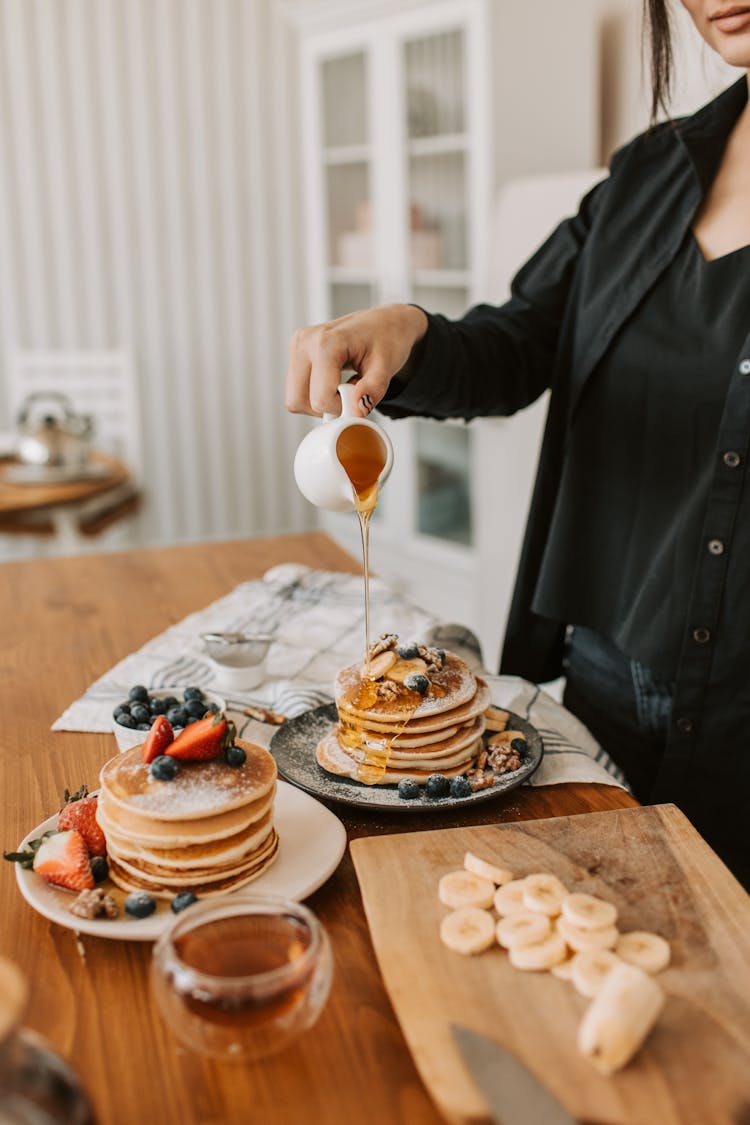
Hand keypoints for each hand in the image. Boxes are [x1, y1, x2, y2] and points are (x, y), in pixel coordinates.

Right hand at [285, 304, 427, 416]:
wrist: (385, 322)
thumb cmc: (387, 337)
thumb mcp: (387, 365)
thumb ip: (373, 389)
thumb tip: (357, 411)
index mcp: (325, 342)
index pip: (320, 398)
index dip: (341, 408)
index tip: (359, 398)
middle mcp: (305, 342)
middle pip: (298, 400)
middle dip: (325, 408)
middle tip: (349, 396)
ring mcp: (298, 346)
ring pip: (294, 398)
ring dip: (319, 403)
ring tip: (342, 388)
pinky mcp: (296, 353)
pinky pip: (297, 390)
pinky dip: (314, 395)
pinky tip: (333, 383)